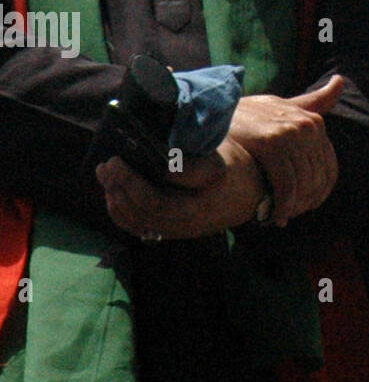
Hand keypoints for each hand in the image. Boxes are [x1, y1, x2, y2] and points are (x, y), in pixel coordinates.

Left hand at [95, 138, 264, 239]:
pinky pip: (140, 227)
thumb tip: (154, 149)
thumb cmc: (235, 167)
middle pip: (146, 210)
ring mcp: (180, 229)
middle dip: (122, 186)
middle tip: (109, 164)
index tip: (120, 158)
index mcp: (204, 199)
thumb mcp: (220, 154)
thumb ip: (189, 156)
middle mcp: (190, 220)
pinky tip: (113, 192)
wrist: (250, 196)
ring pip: (139, 221)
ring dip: (117, 198)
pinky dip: (122, 211)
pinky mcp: (172, 232)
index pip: (161, 197)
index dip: (135, 180)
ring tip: (105, 174)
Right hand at [225, 76, 343, 224]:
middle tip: (287, 217)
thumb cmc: (251, 115)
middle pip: (317, 179)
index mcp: (315, 122)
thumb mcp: (284, 104)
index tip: (303, 208)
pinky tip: (270, 215)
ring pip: (303, 184)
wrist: (215, 112)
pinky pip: (286, 184)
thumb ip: (314, 100)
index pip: (329, 169)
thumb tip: (341, 80)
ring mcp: (291, 132)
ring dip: (292, 208)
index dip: (318, 194)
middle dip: (304, 203)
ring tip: (277, 218)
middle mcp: (307, 125)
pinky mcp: (271, 142)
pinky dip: (281, 205)